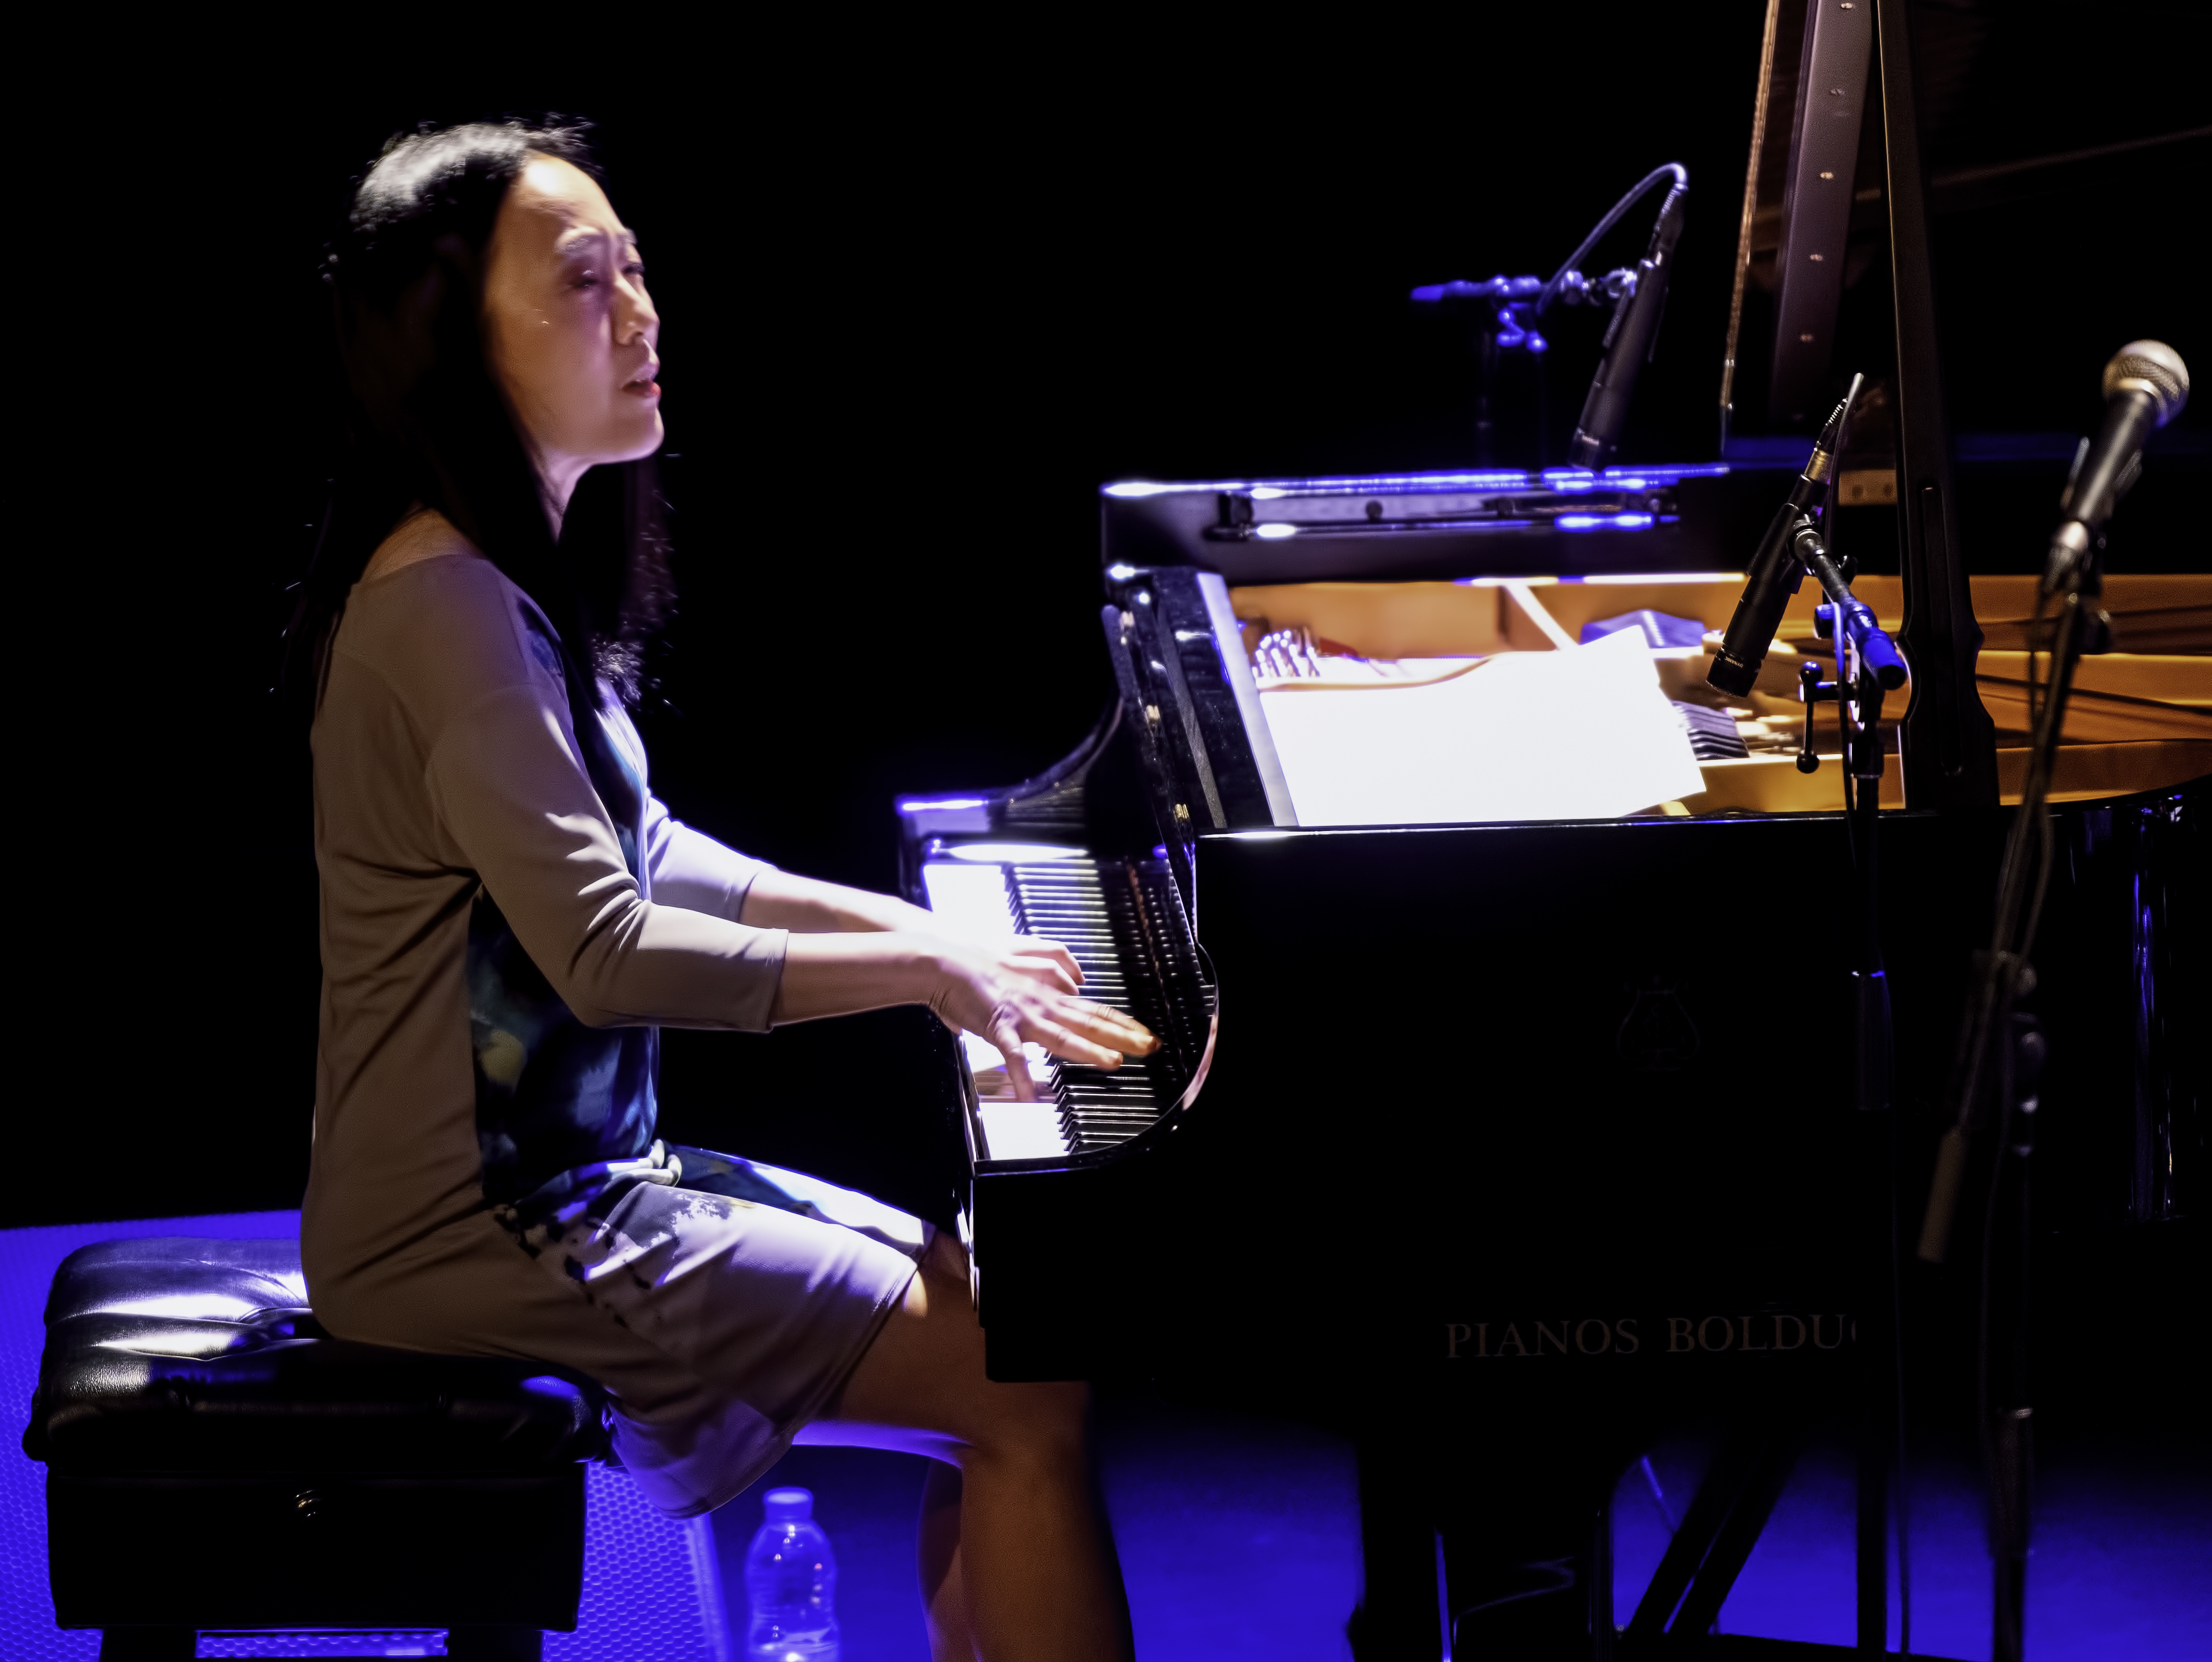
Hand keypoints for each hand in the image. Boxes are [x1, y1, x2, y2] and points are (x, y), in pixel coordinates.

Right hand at [925, 939, 1157, 1102]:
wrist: (944, 960)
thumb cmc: (977, 967)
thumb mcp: (1019, 968)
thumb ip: (1046, 977)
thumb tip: (1067, 985)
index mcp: (1047, 995)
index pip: (1094, 1010)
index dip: (1123, 1023)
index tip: (1144, 1033)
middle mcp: (1042, 1003)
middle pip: (1090, 1020)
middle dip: (1123, 1035)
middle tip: (1150, 1046)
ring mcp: (1021, 1014)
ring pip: (1062, 1035)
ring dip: (1089, 1051)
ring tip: (1112, 1063)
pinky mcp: (997, 1025)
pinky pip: (1012, 1053)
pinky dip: (1021, 1074)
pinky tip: (1029, 1093)